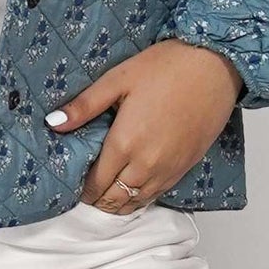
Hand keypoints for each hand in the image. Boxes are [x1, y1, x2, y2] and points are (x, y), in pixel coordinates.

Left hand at [46, 40, 242, 213]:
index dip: (83, 190)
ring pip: (137, 201)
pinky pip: (158, 194)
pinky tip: (134, 191)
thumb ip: (84, 105)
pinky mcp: (186, 166)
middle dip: (98, 200)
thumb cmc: (167, 67)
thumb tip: (54, 123)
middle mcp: (146, 164)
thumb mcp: (118, 79)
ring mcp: (168, 168)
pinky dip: (141, 198)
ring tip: (107, 197)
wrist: (214, 65)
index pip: (96, 183)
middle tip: (88, 194)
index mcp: (125, 143)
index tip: (76, 187)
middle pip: (115, 198)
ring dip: (119, 203)